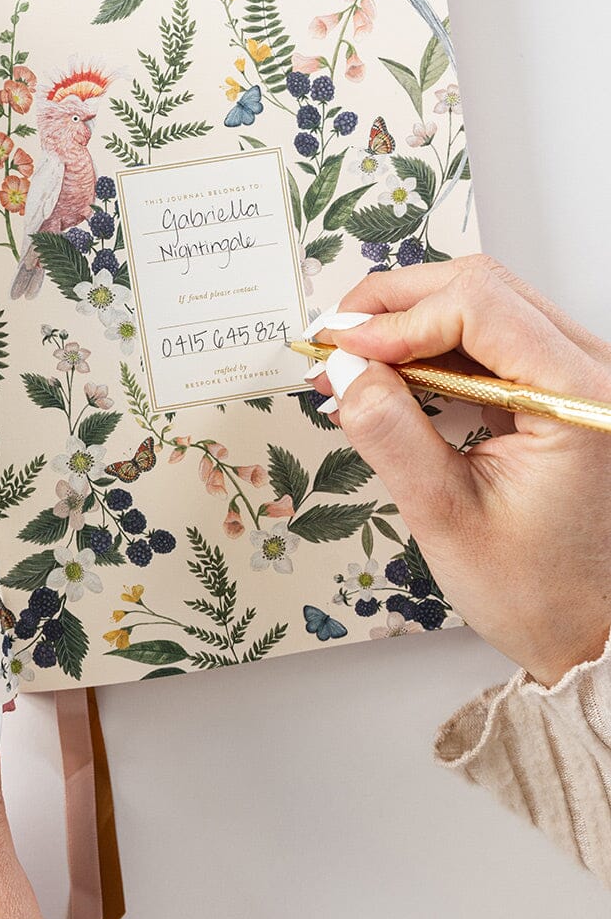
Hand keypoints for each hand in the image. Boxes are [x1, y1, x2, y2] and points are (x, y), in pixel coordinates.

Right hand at [311, 255, 610, 686]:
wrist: (595, 631)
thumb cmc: (538, 592)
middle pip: (481, 287)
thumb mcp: (446, 516)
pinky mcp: (561, 387)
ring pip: (485, 304)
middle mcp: (591, 372)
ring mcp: (580, 376)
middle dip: (395, 306)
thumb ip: (390, 432)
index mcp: (579, 397)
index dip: (397, 318)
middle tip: (334, 341)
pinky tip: (392, 377)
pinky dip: (434, 347)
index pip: (479, 306)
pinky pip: (493, 340)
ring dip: (410, 323)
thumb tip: (346, 368)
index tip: (341, 349)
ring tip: (353, 362)